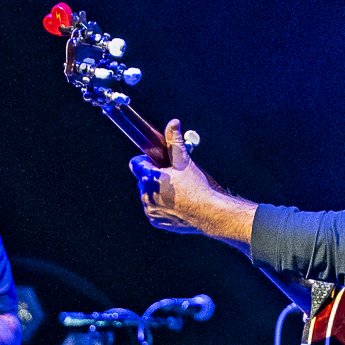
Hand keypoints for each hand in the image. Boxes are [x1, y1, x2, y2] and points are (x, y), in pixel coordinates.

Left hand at [131, 120, 228, 236]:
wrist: (208, 213)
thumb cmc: (196, 187)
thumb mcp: (184, 161)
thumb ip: (174, 141)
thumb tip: (173, 123)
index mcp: (149, 178)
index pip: (136, 163)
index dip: (148, 161)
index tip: (159, 163)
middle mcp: (145, 195)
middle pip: (142, 179)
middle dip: (154, 176)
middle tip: (172, 178)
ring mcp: (149, 209)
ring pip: (148, 194)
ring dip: (157, 191)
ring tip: (176, 192)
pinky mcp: (155, 220)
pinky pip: (153, 209)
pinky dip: (161, 205)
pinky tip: (175, 203)